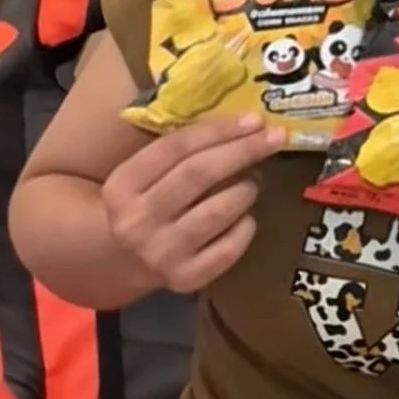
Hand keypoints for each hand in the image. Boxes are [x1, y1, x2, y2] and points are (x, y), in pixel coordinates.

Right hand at [102, 115, 284, 293]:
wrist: (122, 260)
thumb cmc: (144, 203)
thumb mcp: (142, 174)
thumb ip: (179, 150)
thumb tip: (243, 124)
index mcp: (122, 185)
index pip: (176, 147)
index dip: (219, 130)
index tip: (254, 119)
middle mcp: (136, 220)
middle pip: (198, 174)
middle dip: (242, 151)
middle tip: (276, 138)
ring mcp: (160, 253)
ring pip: (217, 211)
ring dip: (245, 188)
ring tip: (254, 181)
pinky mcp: (184, 279)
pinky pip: (229, 248)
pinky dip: (246, 226)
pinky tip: (246, 216)